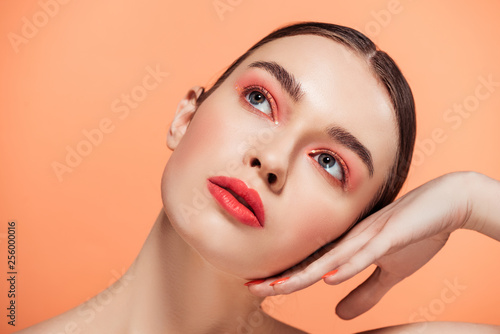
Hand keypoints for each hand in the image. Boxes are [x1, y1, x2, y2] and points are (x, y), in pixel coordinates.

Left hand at [246, 172, 474, 318]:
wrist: (447, 204)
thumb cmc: (416, 234)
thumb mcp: (389, 273)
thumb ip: (365, 292)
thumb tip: (339, 314)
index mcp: (349, 248)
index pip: (311, 267)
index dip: (286, 278)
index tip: (259, 287)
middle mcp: (351, 240)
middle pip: (311, 263)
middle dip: (281, 277)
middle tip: (250, 286)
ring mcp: (369, 236)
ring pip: (331, 259)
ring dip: (303, 274)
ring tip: (276, 287)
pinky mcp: (391, 235)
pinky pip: (367, 253)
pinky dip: (348, 266)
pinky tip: (329, 277)